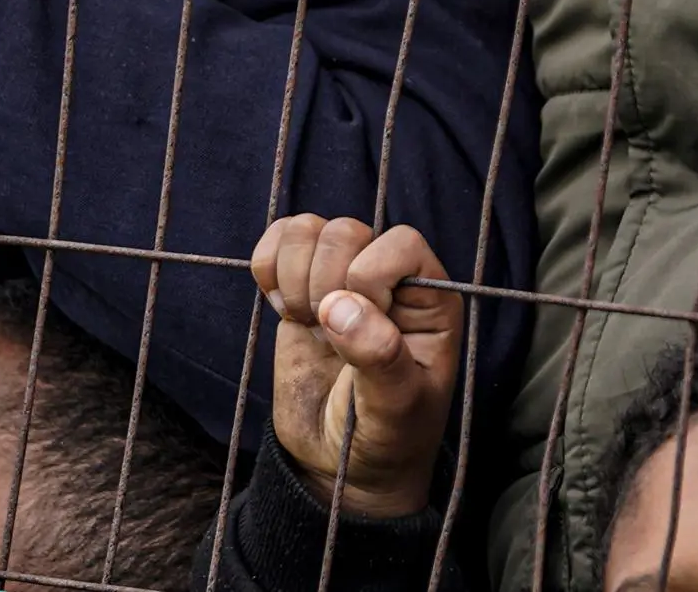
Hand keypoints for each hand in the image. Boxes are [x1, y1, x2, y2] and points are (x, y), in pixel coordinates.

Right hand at [256, 215, 465, 519]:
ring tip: (305, 322)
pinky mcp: (300, 287)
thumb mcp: (396, 409)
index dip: (370, 279)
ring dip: (295, 276)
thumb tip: (339, 305)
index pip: (399, 243)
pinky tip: (282, 309)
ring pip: (308, 229)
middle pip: (346, 232)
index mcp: (428, 299)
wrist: (341, 468)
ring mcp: (340, 279)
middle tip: (326, 333)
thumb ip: (378, 356)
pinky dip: (268, 266)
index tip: (362, 330)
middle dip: (324, 282)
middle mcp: (388, 278)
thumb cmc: (387, 438)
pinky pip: (279, 240)